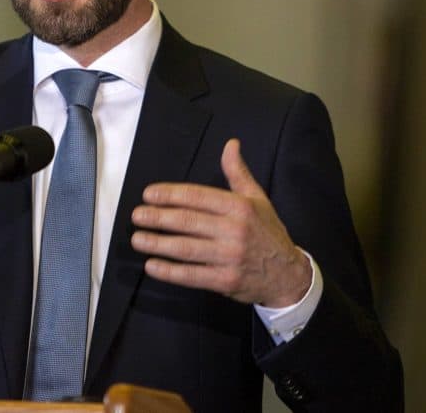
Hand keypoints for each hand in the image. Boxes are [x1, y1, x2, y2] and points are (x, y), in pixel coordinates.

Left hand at [130, 139, 310, 306]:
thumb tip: (231, 144)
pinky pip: (192, 275)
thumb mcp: (257, 199)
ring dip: (158, 244)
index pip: (198, 197)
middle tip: (137, 216)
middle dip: (158, 218)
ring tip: (138, 239)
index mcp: (239, 207)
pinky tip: (152, 266)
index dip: (170, 195)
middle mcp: (234, 230)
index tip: (148, 195)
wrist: (288, 275)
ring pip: (186, 249)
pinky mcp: (225, 281)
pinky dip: (170, 272)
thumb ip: (238, 173)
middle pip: (188, 222)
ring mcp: (230, 257)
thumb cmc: (267, 233)